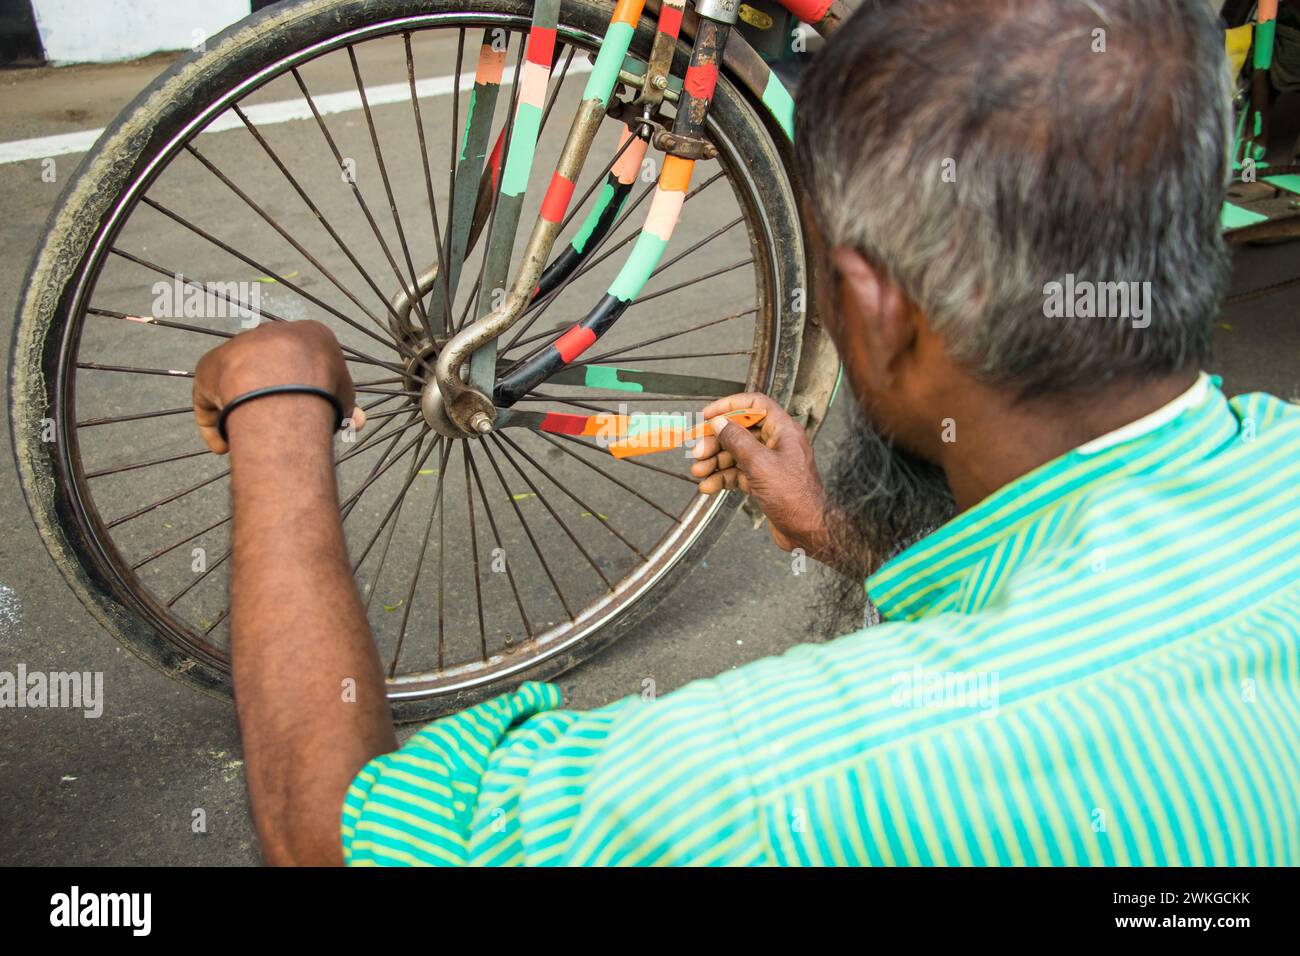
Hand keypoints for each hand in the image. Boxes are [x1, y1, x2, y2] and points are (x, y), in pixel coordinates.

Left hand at [192, 320, 363, 453]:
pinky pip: (210, 399)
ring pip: (235, 385)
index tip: (306, 418)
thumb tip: (357, 422)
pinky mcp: (210, 367)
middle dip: (269, 401)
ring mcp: (236, 348)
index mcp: (306, 335)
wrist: (285, 379)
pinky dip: (214, 423)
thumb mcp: (343, 399)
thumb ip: (345, 408)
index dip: (306, 393)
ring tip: (248, 439)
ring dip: (239, 412)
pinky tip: (224, 445)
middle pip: (268, 371)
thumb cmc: (322, 387)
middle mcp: (268, 335)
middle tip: (274, 431)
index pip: (305, 363)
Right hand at [690, 392, 831, 555]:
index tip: (708, 415)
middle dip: (716, 441)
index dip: (730, 405)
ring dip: (715, 461)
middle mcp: (777, 443)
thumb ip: (737, 440)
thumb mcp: (760, 464)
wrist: (807, 531)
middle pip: (740, 431)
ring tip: (698, 471)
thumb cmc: (794, 497)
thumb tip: (719, 422)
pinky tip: (708, 486)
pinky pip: (738, 473)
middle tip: (697, 451)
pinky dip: (722, 478)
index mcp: (783, 430)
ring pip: (736, 454)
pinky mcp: (763, 482)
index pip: (755, 404)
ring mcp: (769, 463)